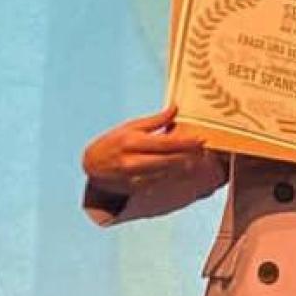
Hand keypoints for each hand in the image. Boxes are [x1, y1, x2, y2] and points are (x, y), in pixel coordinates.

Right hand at [82, 105, 206, 194]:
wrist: (92, 165)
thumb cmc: (113, 141)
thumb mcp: (131, 127)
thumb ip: (155, 120)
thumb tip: (175, 108)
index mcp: (132, 143)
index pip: (165, 144)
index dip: (186, 142)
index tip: (201, 139)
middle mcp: (132, 161)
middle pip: (169, 160)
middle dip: (189, 155)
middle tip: (203, 149)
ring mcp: (134, 177)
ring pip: (167, 173)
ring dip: (184, 166)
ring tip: (196, 157)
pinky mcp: (136, 187)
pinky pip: (161, 181)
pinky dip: (173, 174)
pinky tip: (182, 168)